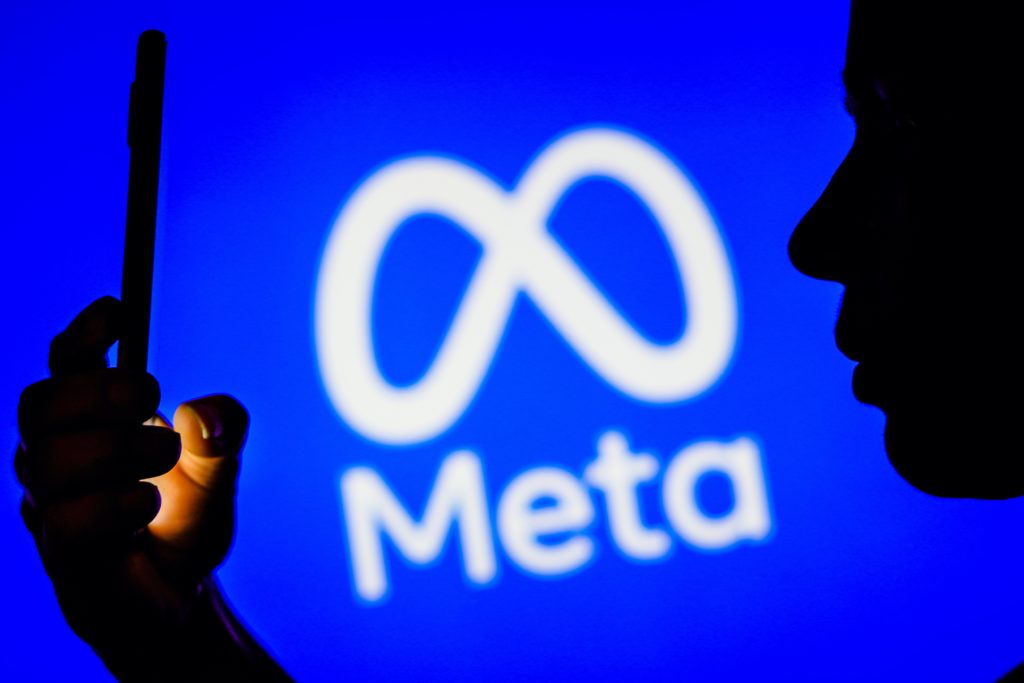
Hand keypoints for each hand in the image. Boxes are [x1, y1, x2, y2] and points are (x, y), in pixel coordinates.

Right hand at [14, 297, 279, 679]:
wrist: (178, 593)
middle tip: (149, 397)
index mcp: (88, 421)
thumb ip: (222, 433)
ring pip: (51, 459)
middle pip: (41, 402)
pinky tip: (144, 507)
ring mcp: (50, 504)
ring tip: (163, 463)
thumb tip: (201, 415)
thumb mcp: (219, 469)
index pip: (65, 362)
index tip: (119, 310)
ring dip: (118, 450)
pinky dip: (117, 505)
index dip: (84, 332)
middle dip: (99, 391)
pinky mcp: (60, 552)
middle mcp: (56, 455)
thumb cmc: (182, 519)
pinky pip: (68, 519)